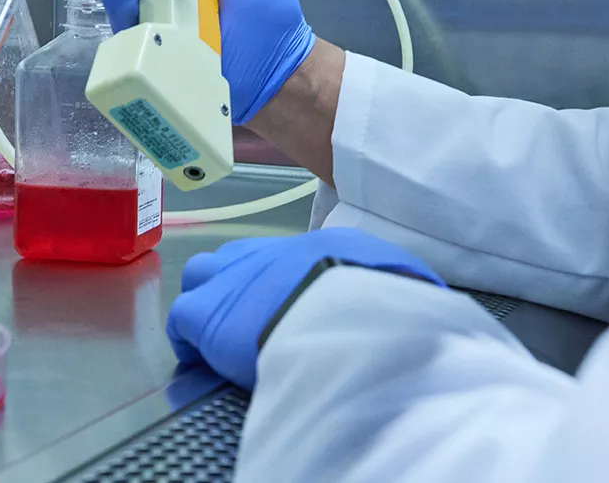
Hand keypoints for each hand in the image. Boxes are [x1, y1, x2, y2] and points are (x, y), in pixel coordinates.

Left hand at [167, 228, 443, 389]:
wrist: (340, 315)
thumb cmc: (377, 302)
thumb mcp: (399, 280)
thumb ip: (399, 283)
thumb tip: (426, 294)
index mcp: (321, 247)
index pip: (291, 258)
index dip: (285, 282)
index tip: (290, 305)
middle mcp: (270, 252)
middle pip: (241, 256)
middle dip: (241, 282)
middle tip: (251, 316)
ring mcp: (232, 278)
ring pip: (204, 274)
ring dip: (210, 300)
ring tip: (219, 334)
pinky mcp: (205, 312)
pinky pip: (182, 319)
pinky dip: (188, 338)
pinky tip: (199, 360)